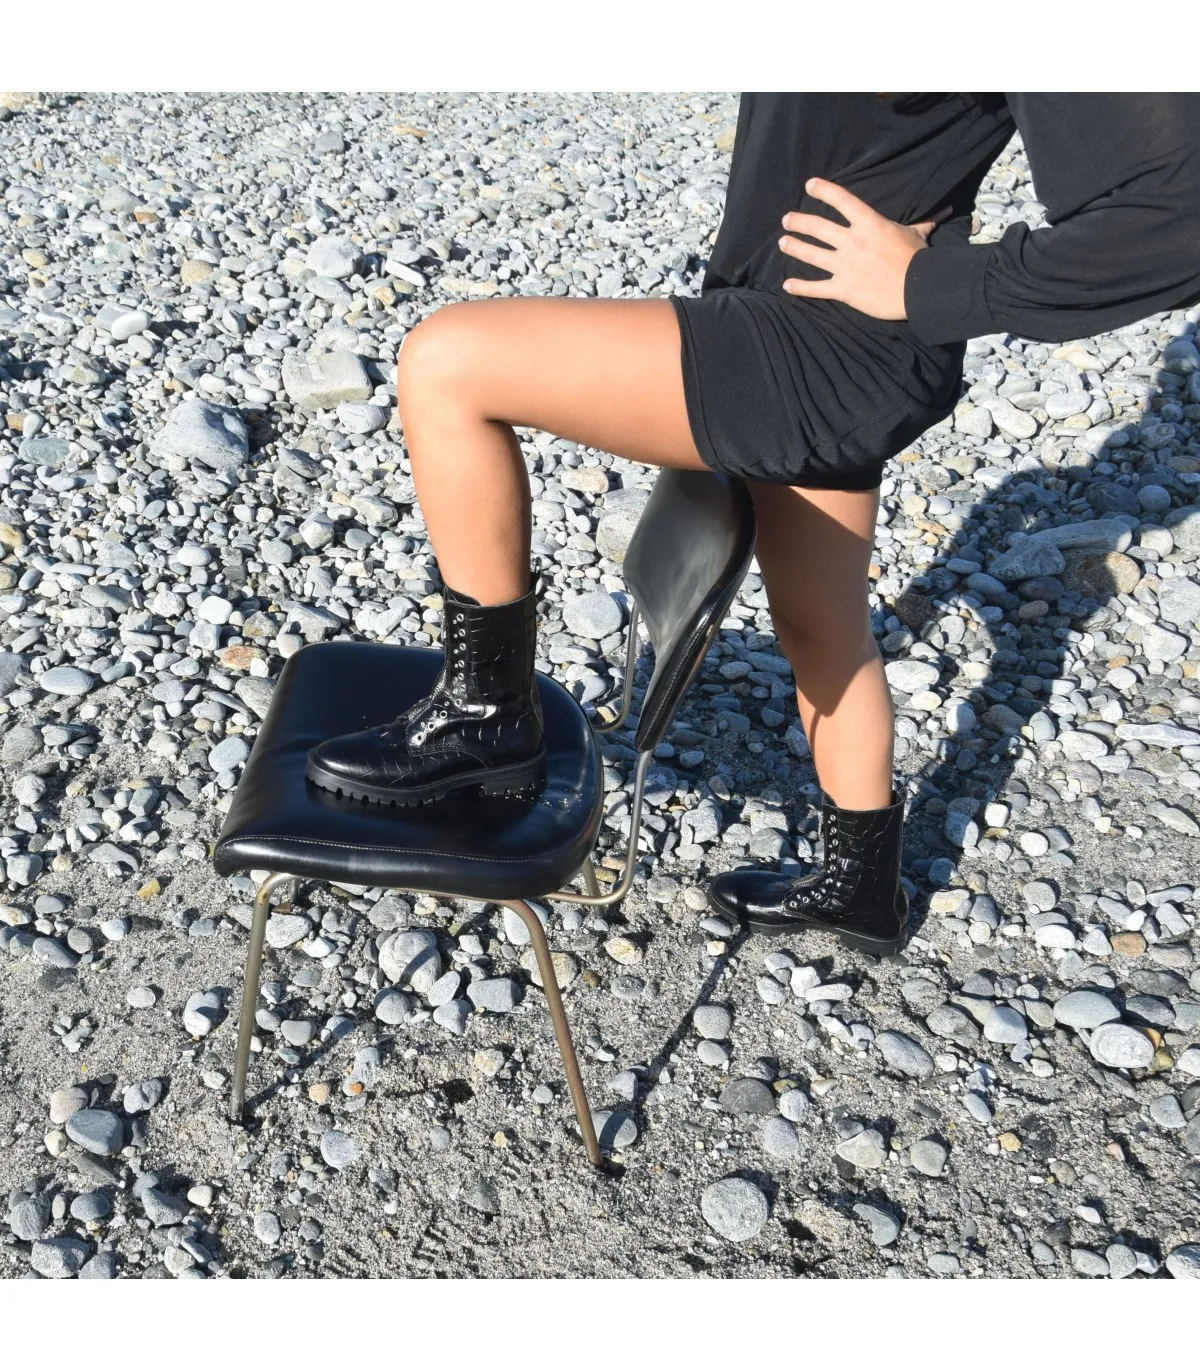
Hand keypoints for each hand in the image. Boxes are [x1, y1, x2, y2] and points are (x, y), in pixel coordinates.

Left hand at [778, 177, 952, 318]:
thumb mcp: (918, 234)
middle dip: (799, 222)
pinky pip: (816, 288)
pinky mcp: (844, 289)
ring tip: (782, 243)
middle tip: (786, 220)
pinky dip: (800, 287)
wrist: (918, 289)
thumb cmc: (918, 260)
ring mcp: (845, 266)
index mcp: (869, 223)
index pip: (842, 200)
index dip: (824, 190)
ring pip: (812, 254)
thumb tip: (945, 210)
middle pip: (818, 227)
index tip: (810, 185)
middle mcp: (852, 242)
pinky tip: (787, 285)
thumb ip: (925, 221)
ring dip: (794, 247)